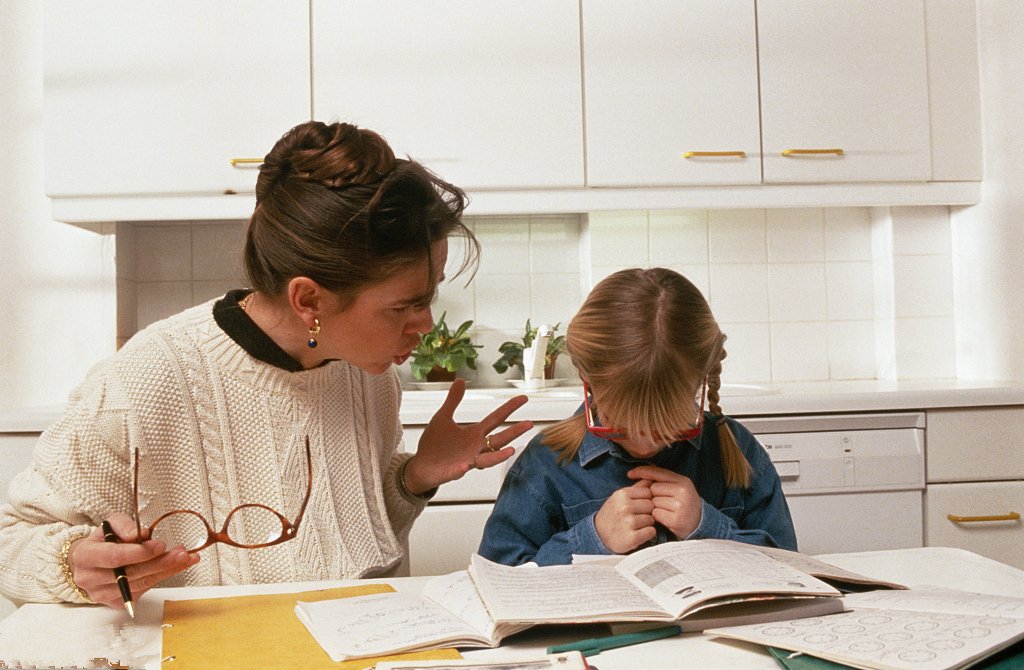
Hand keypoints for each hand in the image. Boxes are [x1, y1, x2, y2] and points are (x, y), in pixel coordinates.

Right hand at [67, 512, 199, 609]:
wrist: (89, 562)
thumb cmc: (103, 541)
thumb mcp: (110, 525)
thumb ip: (125, 526)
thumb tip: (142, 534)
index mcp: (86, 557)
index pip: (114, 557)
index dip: (139, 553)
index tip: (160, 545)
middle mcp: (91, 579)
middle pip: (131, 573)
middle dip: (160, 563)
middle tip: (182, 553)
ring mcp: (102, 594)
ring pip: (140, 583)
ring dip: (166, 570)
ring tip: (185, 558)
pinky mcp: (116, 602)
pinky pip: (143, 590)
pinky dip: (161, 577)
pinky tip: (175, 566)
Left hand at [403, 378, 532, 493]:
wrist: (420, 466)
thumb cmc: (434, 444)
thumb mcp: (443, 417)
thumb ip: (453, 401)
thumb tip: (460, 380)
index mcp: (473, 434)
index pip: (495, 419)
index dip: (509, 408)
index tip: (523, 398)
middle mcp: (475, 448)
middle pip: (498, 440)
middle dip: (513, 432)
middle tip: (529, 424)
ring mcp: (466, 461)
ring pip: (487, 460)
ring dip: (498, 456)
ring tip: (511, 451)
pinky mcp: (452, 472)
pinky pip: (459, 472)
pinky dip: (461, 470)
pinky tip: (464, 467)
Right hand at [593, 480, 656, 553]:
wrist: (599, 535)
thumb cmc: (613, 513)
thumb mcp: (620, 497)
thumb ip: (638, 485)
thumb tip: (653, 468)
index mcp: (622, 494)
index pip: (648, 492)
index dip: (646, 499)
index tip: (637, 506)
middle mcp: (624, 507)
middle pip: (651, 506)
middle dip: (647, 512)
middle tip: (636, 517)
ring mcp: (628, 523)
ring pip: (652, 519)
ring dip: (647, 524)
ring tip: (635, 526)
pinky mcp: (632, 538)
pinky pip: (651, 532)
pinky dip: (647, 534)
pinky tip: (638, 533)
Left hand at [627, 465, 701, 539]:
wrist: (699, 525)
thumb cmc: (684, 504)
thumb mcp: (679, 488)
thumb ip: (664, 479)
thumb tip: (646, 469)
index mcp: (683, 481)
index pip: (658, 472)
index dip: (642, 471)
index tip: (630, 473)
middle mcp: (682, 491)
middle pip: (653, 488)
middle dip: (653, 495)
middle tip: (664, 503)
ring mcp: (680, 505)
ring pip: (653, 501)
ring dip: (655, 507)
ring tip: (666, 511)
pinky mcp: (676, 519)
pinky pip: (655, 514)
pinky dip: (657, 517)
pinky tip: (666, 519)